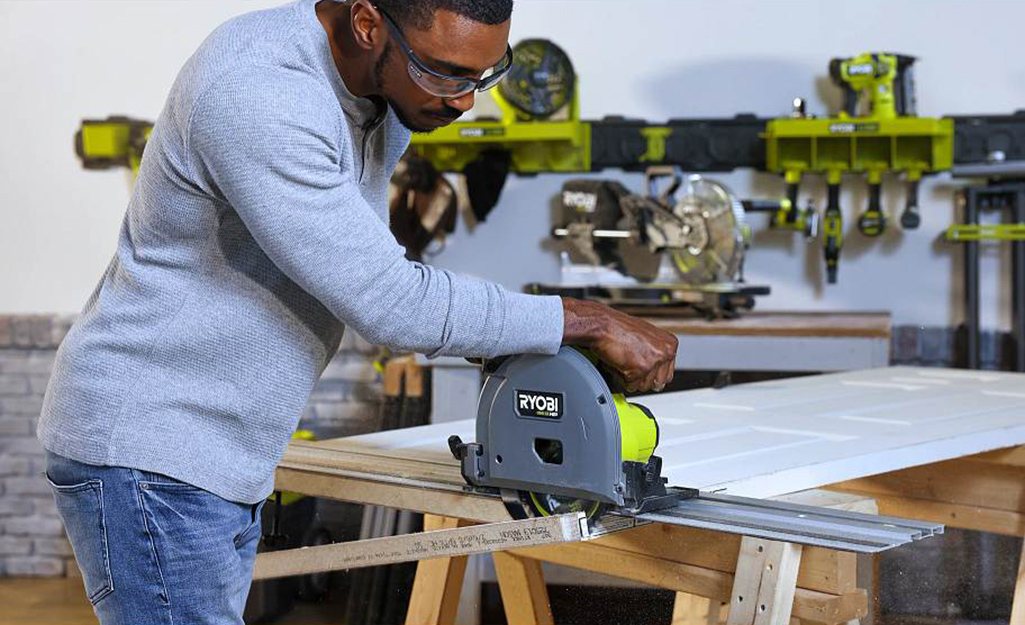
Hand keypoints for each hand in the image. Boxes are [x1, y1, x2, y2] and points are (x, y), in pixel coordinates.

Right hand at [561, 297, 677, 392]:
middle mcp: (665, 353)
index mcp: (670, 344)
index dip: (651, 374)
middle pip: (658, 383)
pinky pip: (631, 386)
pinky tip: (618, 362)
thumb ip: (656, 352)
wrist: (603, 324)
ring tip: (623, 360)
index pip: (667, 374)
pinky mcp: (641, 370)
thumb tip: (655, 368)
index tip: (642, 368)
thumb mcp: (647, 336)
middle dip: (643, 378)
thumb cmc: (619, 327)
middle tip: (631, 365)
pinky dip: (621, 377)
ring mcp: (654, 362)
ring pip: (644, 386)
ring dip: (630, 378)